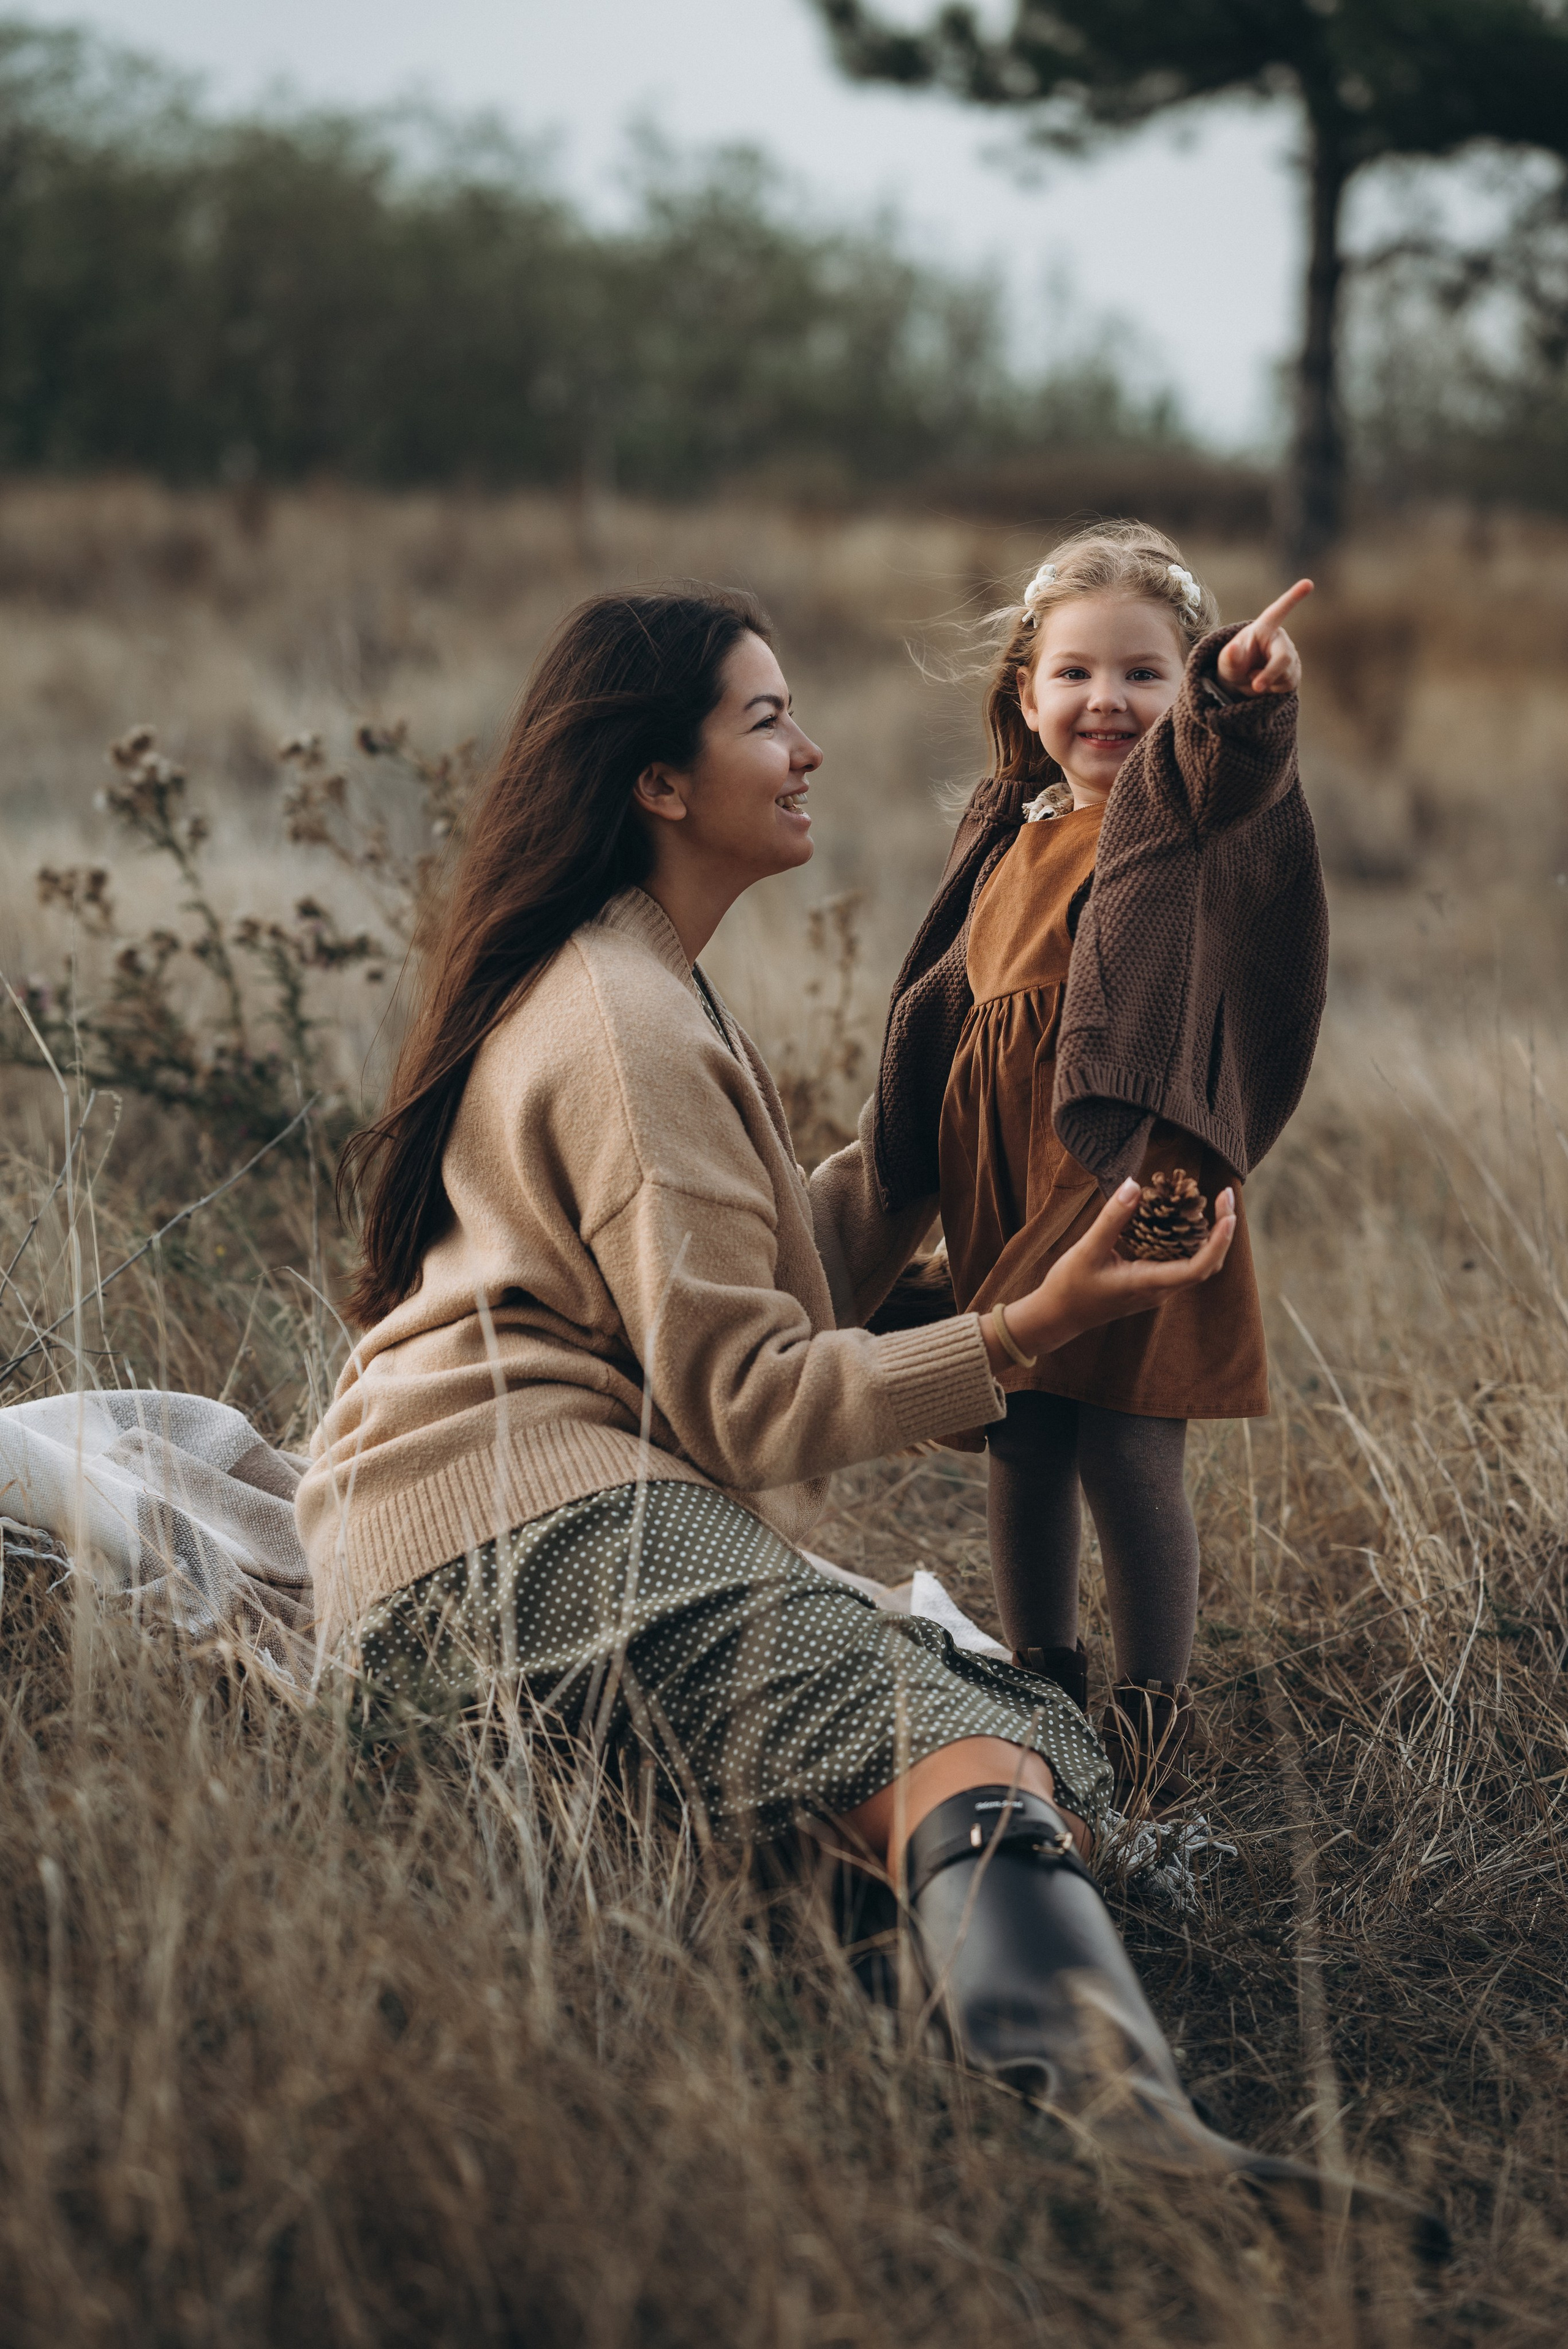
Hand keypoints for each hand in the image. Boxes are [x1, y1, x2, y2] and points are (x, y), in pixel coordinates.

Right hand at [981, 1179, 1235, 1371]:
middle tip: (1225, 1195)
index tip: (1229, 1213)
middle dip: (1221, 1230)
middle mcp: (1160, 1289)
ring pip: (1197, 1263)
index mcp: (1149, 1284)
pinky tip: (1181, 1216)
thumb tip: (1134, 1184)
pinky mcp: (1150, 1283)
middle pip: (1207, 1264)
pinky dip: (1189, 1239)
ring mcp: (1157, 1288)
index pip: (1198, 1267)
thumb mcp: (1087, 1249)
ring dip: (1209, 1234)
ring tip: (1210, 1200)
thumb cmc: (1070, 1286)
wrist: (1057, 1315)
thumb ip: (1113, 1218)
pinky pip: (1181, 1261)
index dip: (1219, 1241)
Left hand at [1217, 578, 1312, 696]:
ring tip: (1255, 676)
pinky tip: (1266, 682)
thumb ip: (1229, 657)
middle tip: (1256, 686)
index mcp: (1264, 628)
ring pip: (1286, 675)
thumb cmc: (1233, 664)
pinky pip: (1287, 685)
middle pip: (1284, 658)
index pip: (1279, 611)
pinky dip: (1273, 689)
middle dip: (1270, 674)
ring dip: (1268, 682)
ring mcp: (1290, 656)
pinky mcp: (1294, 672)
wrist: (1240, 682)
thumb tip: (1233, 649)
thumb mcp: (1225, 662)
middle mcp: (1281, 640)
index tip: (1308, 582)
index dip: (1294, 597)